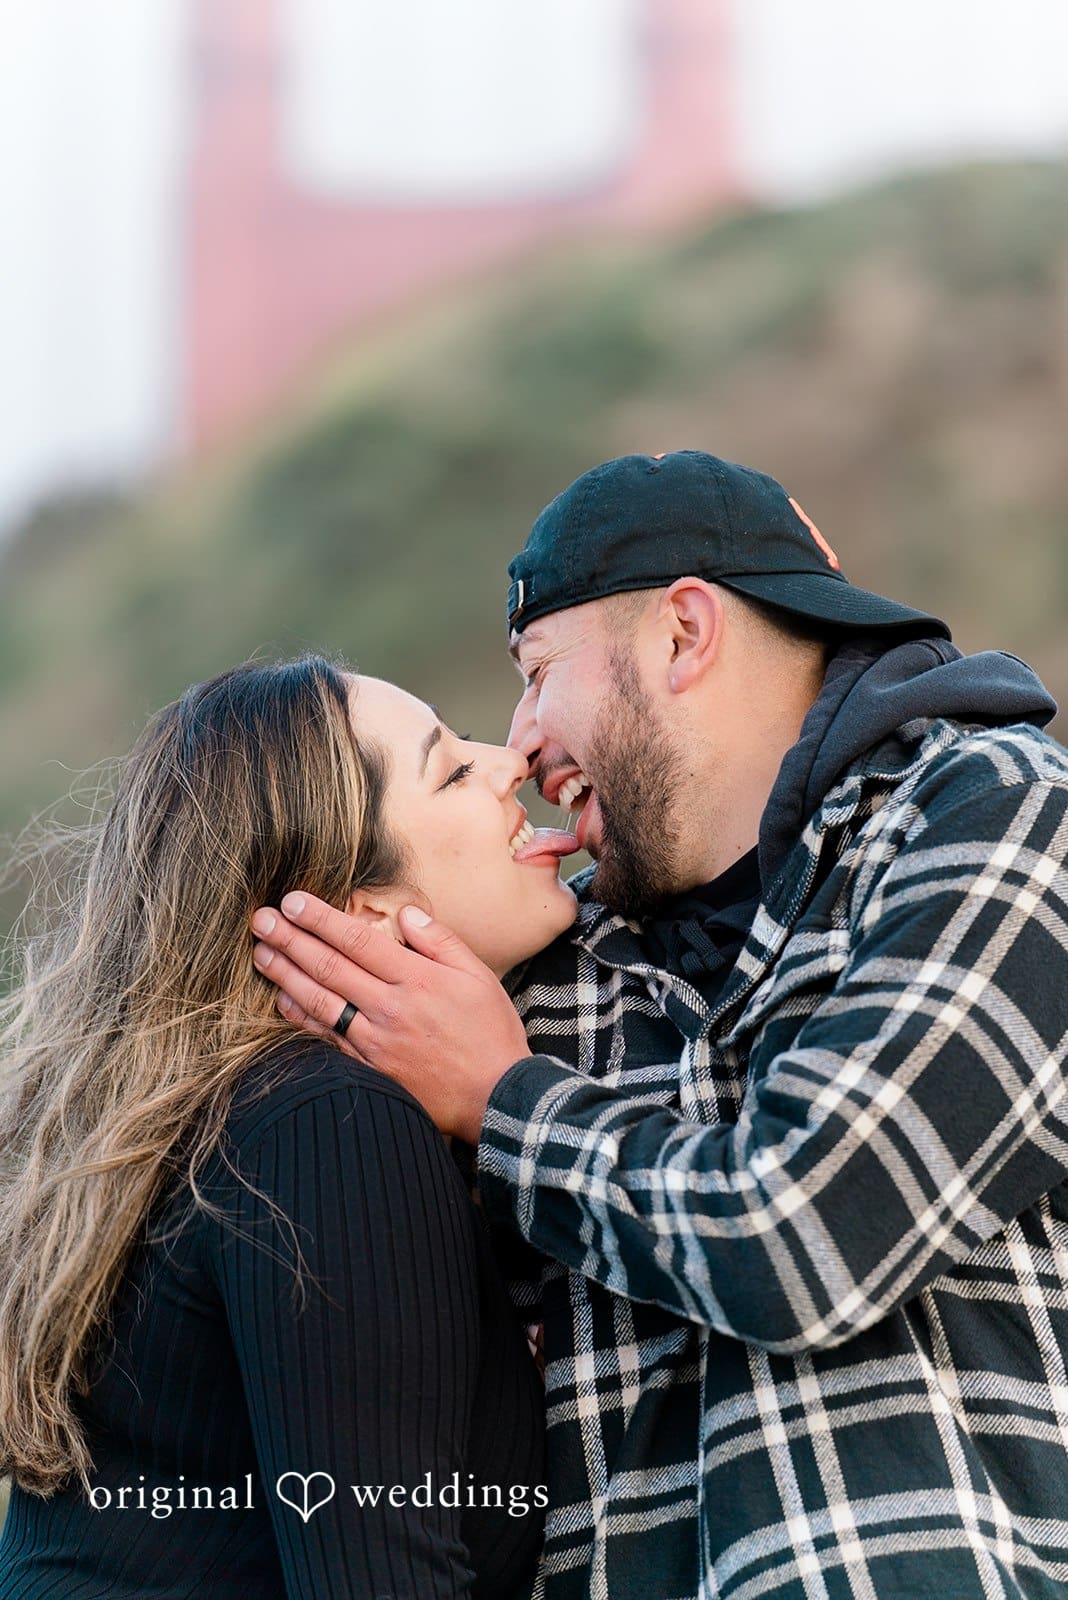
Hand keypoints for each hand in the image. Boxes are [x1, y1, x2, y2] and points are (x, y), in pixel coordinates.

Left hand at [250, 894, 531, 1142]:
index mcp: (417, 979)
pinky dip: (302, 1018)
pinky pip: (328, 1038)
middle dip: (292, 939)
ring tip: (261, 952)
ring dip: (286, 974)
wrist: (495, 1097)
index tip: (293, 900)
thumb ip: (440, 941)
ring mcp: (376, 1041)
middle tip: (261, 919)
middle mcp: (390, 1008)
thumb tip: (407, 914)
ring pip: (321, 1001)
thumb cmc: (490, 1034)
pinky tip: (284, 1000)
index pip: (359, 940)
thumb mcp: (479, 976)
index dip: (322, 919)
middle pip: (330, 967)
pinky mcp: (370, 1068)